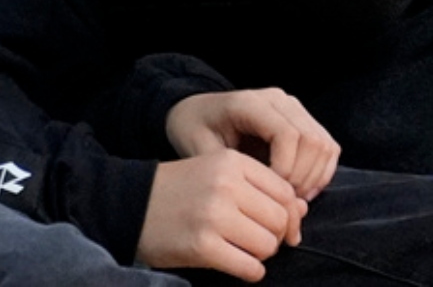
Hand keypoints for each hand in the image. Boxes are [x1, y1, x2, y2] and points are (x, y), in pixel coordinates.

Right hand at [136, 150, 305, 281]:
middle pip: (279, 220)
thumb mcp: (218, 173)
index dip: (290, 214)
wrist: (131, 205)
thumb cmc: (181, 190)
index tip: (281, 226)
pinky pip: (250, 268)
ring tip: (242, 249)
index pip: (285, 192)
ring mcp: (214, 216)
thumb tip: (301, 210)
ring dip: (261, 254)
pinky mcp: (202, 246)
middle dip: (275, 236)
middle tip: (257, 239)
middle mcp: (225, 185)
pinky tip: (235, 263)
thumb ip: (260, 186)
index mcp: (232, 162)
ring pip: (267, 245)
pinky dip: (250, 271)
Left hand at [165, 88, 340, 199]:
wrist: (197, 111)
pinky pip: (327, 147)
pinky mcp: (303, 120)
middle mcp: (278, 100)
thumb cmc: (194, 129)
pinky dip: (320, 173)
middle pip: (311, 139)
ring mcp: (294, 108)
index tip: (267, 193)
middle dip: (301, 178)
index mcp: (250, 103)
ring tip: (289, 199)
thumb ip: (230, 171)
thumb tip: (266, 197)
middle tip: (280, 203)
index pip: (287, 134)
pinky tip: (300, 191)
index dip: (285, 169)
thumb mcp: (199, 149)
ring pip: (324, 144)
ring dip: (313, 178)